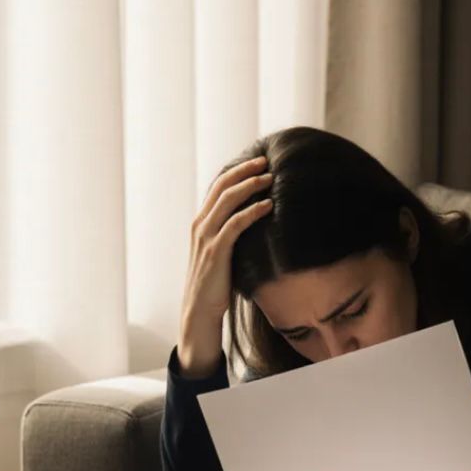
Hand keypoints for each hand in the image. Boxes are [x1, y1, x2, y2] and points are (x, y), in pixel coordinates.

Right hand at [179, 155, 273, 376]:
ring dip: (250, 185)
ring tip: (270, 177)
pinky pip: (236, 224)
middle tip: (265, 160)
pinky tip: (268, 206)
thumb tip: (252, 224)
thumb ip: (230, 236)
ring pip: (228, 200)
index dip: (236, 172)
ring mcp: (206, 238)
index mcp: (200, 223)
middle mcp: (200, 225)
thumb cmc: (214, 284)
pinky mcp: (216, 252)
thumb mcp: (220, 254)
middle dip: (244, 170)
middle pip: (222, 186)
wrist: (200, 310)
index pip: (217, 187)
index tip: (256, 162)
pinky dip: (253, 211)